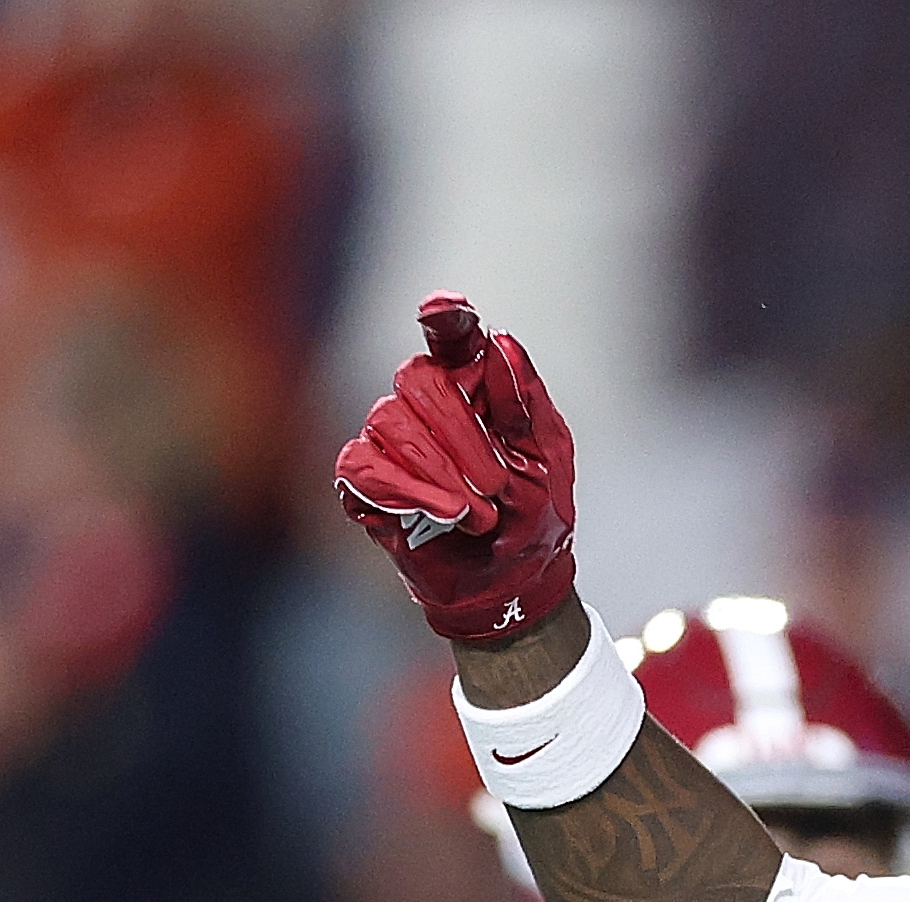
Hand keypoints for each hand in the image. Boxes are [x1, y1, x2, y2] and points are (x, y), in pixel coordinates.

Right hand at [332, 295, 578, 639]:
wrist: (514, 584)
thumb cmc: (536, 516)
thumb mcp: (547, 460)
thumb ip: (524, 402)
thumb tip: (501, 344)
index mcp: (475, 389)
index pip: (452, 340)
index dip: (446, 320)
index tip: (445, 309)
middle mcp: (425, 404)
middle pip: (416, 379)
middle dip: (461, 436)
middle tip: (496, 486)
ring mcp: (390, 440)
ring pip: (388, 422)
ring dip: (441, 473)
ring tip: (479, 515)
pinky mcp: (365, 481)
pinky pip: (362, 466)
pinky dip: (407, 492)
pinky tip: (444, 515)